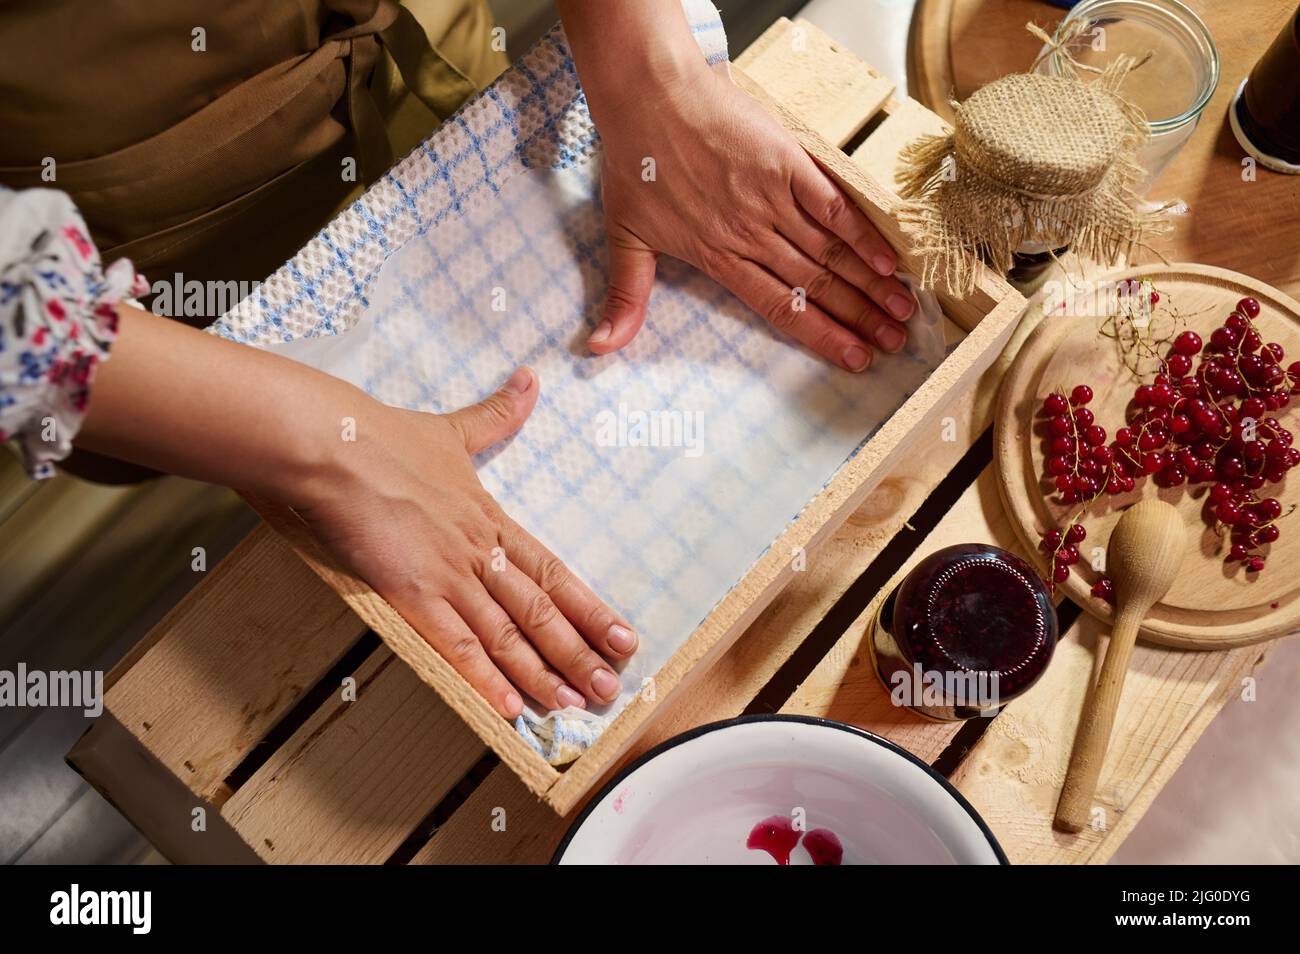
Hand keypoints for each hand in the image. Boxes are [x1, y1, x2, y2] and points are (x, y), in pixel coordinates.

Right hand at [295, 367, 637, 718]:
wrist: (335, 445)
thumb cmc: (384, 436)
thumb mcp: (451, 428)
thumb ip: (496, 415)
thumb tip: (531, 380)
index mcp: (490, 519)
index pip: (553, 571)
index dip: (590, 607)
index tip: (621, 636)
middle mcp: (478, 552)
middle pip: (540, 611)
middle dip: (577, 652)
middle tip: (608, 688)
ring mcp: (447, 573)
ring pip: (506, 633)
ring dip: (542, 672)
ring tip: (571, 705)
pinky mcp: (410, 591)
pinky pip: (454, 644)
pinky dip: (483, 677)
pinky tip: (508, 707)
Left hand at [561, 1, 915, 372]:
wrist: (647, 95)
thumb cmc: (635, 162)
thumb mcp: (622, 236)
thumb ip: (625, 296)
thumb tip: (600, 347)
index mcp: (717, 257)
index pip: (777, 308)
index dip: (820, 336)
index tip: (854, 359)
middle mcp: (750, 234)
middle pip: (814, 285)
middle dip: (859, 318)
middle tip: (895, 342)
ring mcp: (770, 198)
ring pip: (828, 251)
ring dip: (869, 284)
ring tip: (903, 311)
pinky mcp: (785, 162)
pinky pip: (830, 204)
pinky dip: (859, 232)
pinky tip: (886, 258)